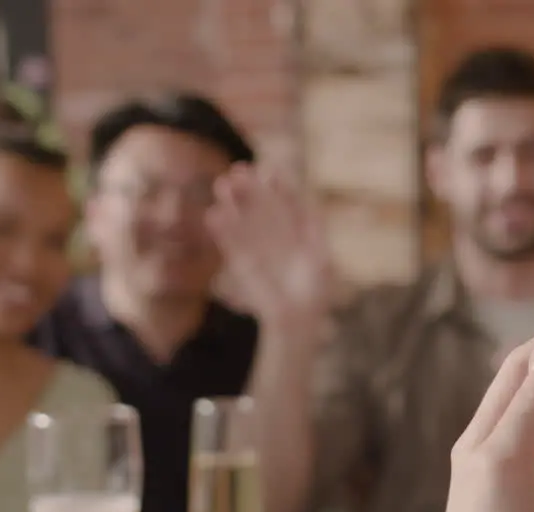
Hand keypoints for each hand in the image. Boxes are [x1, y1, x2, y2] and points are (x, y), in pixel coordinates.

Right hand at [206, 164, 330, 326]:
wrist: (298, 319)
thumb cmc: (314, 290)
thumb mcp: (320, 256)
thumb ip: (313, 230)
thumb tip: (307, 200)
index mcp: (295, 231)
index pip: (285, 203)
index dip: (278, 187)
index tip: (270, 171)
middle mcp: (274, 235)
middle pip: (260, 207)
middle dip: (250, 190)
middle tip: (237, 170)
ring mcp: (256, 248)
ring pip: (243, 221)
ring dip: (232, 204)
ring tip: (221, 184)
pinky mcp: (242, 264)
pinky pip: (231, 244)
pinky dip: (223, 230)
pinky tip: (214, 214)